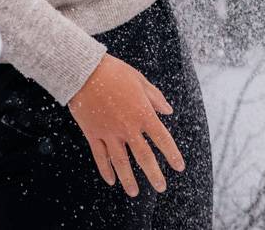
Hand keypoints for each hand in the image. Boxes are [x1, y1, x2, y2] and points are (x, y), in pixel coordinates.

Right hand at [67, 54, 184, 196]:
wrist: (85, 72)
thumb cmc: (115, 72)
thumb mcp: (140, 80)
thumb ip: (155, 98)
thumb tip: (169, 111)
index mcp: (143, 113)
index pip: (162, 139)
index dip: (172, 154)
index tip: (179, 167)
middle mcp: (128, 127)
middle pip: (144, 156)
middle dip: (154, 174)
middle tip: (161, 188)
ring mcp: (109, 133)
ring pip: (121, 162)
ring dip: (128, 179)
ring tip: (134, 193)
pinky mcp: (93, 134)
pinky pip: (100, 157)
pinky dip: (106, 170)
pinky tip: (111, 180)